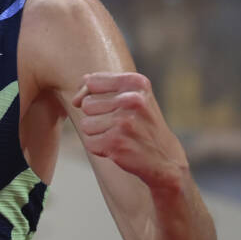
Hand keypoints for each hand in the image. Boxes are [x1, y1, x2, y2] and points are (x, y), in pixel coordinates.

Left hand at [73, 72, 189, 192]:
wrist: (165, 157)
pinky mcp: (117, 142)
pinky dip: (100, 148)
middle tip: (120, 124)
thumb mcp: (130, 95)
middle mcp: (132, 99)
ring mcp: (124, 121)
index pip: (91, 82)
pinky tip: (118, 147)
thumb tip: (75, 99)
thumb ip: (100, 87)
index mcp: (136, 82)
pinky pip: (89, 142)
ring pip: (86, 124)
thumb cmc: (141, 123)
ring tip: (119, 135)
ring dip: (98, 133)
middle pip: (87, 104)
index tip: (108, 106)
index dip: (91, 95)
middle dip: (97, 117)